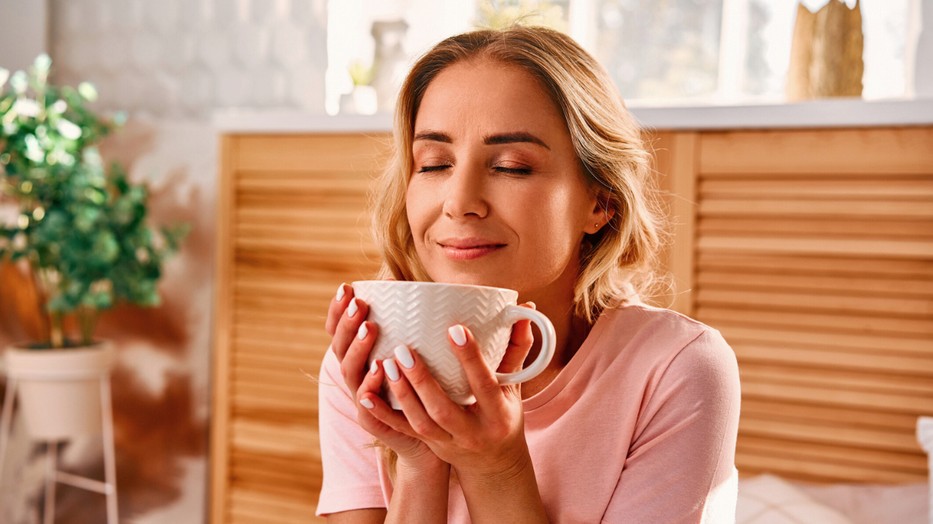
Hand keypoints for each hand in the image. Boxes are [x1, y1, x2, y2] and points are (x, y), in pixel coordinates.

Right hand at [325, 283, 443, 467]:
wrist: (435, 438)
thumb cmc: (429, 388)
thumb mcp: (421, 353)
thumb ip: (419, 326)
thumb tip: (436, 286)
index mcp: (363, 359)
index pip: (340, 332)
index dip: (338, 312)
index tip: (347, 287)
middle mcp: (358, 378)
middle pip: (341, 349)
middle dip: (347, 324)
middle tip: (361, 304)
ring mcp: (365, 402)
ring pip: (351, 375)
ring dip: (358, 350)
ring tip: (370, 329)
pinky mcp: (378, 424)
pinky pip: (368, 407)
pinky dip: (371, 389)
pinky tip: (378, 370)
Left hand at [358, 306, 536, 478]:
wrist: (494, 463)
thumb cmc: (504, 415)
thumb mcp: (514, 387)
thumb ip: (516, 350)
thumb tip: (525, 311)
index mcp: (498, 414)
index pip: (484, 384)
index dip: (471, 359)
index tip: (454, 329)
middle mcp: (472, 432)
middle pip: (444, 408)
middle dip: (423, 380)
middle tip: (404, 349)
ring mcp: (448, 442)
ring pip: (421, 421)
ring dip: (402, 394)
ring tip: (386, 364)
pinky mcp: (428, 445)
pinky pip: (403, 431)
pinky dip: (383, 414)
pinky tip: (364, 394)